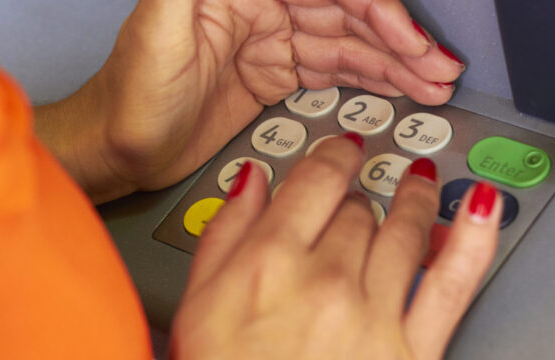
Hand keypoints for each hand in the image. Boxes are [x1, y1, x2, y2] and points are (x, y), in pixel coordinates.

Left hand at [34, 0, 465, 202]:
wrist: (115, 149)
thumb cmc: (125, 96)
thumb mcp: (159, 27)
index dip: (374, 11)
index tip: (407, 40)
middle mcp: (258, 7)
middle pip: (344, 14)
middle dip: (396, 40)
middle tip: (438, 68)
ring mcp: (267, 42)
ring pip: (344, 44)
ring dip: (392, 63)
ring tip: (433, 83)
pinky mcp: (270, 76)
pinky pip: (329, 71)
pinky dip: (366, 79)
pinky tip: (396, 87)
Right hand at [162, 135, 500, 359]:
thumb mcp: (195, 311)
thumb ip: (223, 236)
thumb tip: (251, 183)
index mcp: (268, 263)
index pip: (314, 182)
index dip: (333, 156)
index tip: (341, 149)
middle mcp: (325, 280)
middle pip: (358, 209)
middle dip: (359, 195)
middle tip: (362, 189)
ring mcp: (375, 315)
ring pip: (405, 231)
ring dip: (415, 198)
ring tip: (420, 181)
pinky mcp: (414, 355)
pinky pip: (455, 283)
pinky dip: (475, 239)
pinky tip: (483, 208)